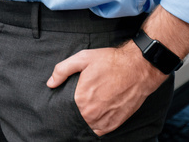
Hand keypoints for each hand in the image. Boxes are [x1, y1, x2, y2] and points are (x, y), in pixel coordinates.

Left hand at [46, 41, 166, 135]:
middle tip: (79, 100)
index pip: (64, 108)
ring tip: (87, 107)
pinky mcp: (115, 123)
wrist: (138, 68)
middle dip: (73, 111)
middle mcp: (91, 113)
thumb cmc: (111, 61)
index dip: (63, 104)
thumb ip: (62, 70)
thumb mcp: (82, 58)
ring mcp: (104, 120)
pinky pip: (99, 131)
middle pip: (75, 118)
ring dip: (85, 119)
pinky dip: (95, 125)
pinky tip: (95, 115)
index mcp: (81, 98)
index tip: (67, 98)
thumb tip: (50, 83)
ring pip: (87, 125)